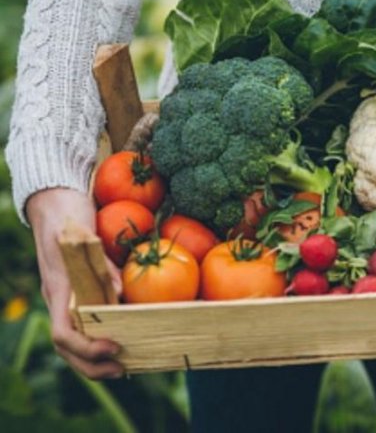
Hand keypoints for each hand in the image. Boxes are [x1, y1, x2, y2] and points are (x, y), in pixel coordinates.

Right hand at [27, 188, 123, 378]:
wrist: (55, 200)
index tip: (113, 348)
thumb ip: (100, 262)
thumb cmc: (69, 215)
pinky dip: (100, 338)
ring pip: (75, 341)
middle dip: (93, 365)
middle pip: (68, 348)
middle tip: (124, 369)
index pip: (63, 334)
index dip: (87, 348)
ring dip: (96, 359)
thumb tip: (121, 292)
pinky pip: (85, 324)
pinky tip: (125, 339)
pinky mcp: (78, 292)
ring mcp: (66, 297)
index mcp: (59, 289)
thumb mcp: (85, 234)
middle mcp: (60, 299)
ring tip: (126, 365)